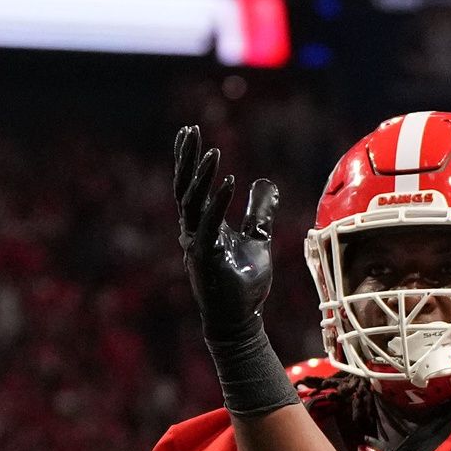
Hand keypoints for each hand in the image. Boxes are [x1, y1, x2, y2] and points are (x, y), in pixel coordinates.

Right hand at [174, 125, 278, 343]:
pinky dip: (219, 203)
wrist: (240, 320)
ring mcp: (197, 243)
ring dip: (203, 176)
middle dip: (187, 158)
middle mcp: (194, 230)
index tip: (189, 133)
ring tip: (213, 152)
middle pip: (184, 186)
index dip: (189, 159)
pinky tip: (231, 183)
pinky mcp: (205, 257)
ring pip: (192, 202)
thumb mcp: (258, 240)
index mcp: (203, 225)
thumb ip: (259, 214)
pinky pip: (210, 224)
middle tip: (191, 131)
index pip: (190, 185)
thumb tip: (266, 185)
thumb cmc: (245, 283)